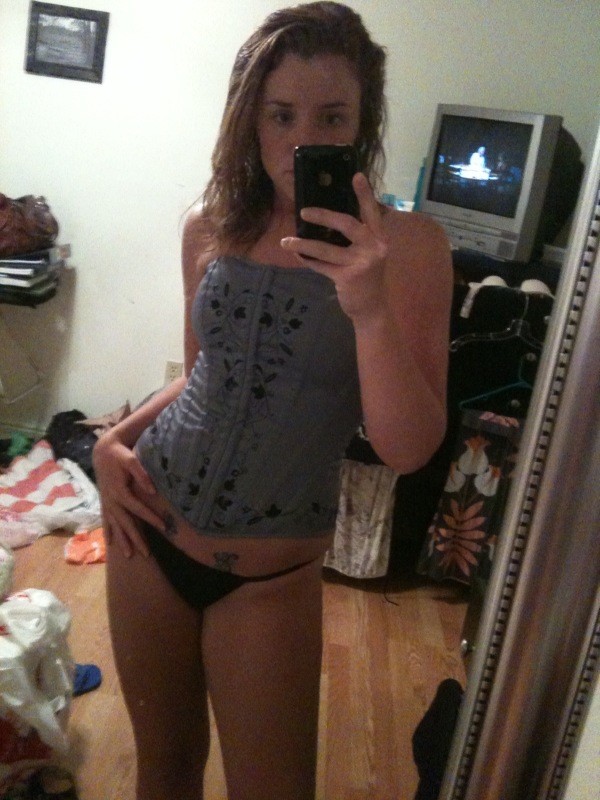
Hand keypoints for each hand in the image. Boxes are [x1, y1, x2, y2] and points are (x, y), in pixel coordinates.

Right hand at [93, 431, 163, 557]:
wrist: (102, 451)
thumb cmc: (119, 454)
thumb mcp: (131, 460)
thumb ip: (141, 474)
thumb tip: (152, 491)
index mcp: (119, 491)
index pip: (137, 508)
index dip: (150, 517)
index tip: (163, 527)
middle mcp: (111, 500)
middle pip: (125, 523)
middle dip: (135, 538)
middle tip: (146, 554)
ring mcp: (106, 503)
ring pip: (115, 525)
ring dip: (121, 540)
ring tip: (128, 556)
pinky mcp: (104, 502)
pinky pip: (106, 521)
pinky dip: (108, 532)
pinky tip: (110, 544)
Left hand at [281, 172, 388, 321]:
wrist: (372, 308)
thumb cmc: (367, 277)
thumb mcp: (369, 254)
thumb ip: (357, 238)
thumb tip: (328, 220)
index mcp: (379, 238)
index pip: (373, 211)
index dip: (365, 194)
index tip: (356, 175)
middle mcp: (374, 248)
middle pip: (347, 224)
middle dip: (323, 216)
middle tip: (303, 211)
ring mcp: (361, 263)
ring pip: (326, 249)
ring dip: (303, 244)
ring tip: (285, 241)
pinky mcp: (348, 278)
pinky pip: (322, 266)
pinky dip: (308, 261)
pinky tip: (297, 256)